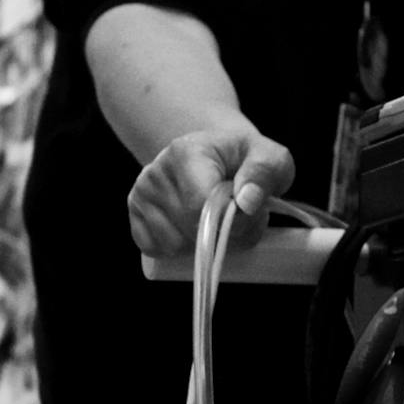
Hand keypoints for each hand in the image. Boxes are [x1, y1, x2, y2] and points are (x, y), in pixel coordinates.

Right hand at [126, 124, 293, 259]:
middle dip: (221, 236)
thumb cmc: (243, 161)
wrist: (215, 159)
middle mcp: (154, 173)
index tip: (248, 214)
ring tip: (215, 221)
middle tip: (236, 218)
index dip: (231, 222)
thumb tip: (247, 203)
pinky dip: (180, 251)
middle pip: (189, 229)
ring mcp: (140, 197)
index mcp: (184, 152)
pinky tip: (193, 230)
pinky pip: (158, 251)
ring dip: (201, 246)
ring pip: (174, 246)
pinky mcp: (135, 219)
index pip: (201, 205)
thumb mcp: (269, 157)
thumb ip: (265, 173)